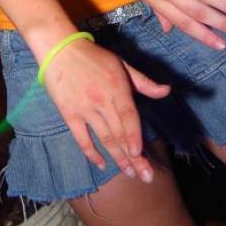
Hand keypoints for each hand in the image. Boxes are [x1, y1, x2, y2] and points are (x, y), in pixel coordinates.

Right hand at [43, 38, 169, 181]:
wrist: (60, 50)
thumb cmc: (93, 56)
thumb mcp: (121, 64)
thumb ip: (143, 81)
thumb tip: (166, 90)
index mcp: (116, 86)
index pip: (127, 115)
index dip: (133, 135)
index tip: (138, 152)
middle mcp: (101, 100)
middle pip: (118, 132)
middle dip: (133, 156)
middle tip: (145, 176)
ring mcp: (84, 108)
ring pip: (103, 138)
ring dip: (117, 158)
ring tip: (129, 173)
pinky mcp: (69, 114)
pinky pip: (81, 138)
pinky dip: (91, 153)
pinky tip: (102, 163)